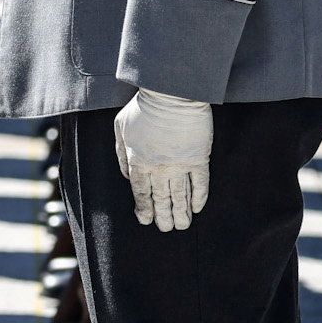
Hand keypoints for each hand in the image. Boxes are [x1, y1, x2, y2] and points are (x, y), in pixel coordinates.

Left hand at [113, 89, 211, 231]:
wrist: (172, 94)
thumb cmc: (144, 107)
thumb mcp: (121, 128)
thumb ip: (121, 154)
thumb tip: (127, 175)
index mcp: (138, 161)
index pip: (141, 192)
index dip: (144, 209)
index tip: (146, 219)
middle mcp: (159, 168)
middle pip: (161, 199)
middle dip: (163, 216)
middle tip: (166, 228)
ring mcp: (180, 165)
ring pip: (180, 196)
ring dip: (180, 213)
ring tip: (182, 226)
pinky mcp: (199, 158)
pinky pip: (200, 184)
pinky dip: (199, 198)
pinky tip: (197, 209)